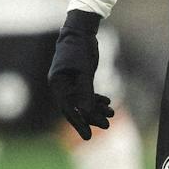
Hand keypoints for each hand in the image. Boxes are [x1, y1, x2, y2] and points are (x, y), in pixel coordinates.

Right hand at [48, 8, 110, 139]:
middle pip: (75, 107)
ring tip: (112, 114)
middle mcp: (60, 85)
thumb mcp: (84, 71)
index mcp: (56, 84)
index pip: (68, 109)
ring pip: (82, 101)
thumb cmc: (79, 48)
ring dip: (96, 108)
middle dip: (92, 117)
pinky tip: (108, 102)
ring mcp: (68, 82)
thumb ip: (85, 92)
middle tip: (107, 126)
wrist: (80, 30)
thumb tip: (88, 113)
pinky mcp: (77, 78)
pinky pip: (86, 93)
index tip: (88, 137)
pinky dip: (96, 98)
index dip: (79, 123)